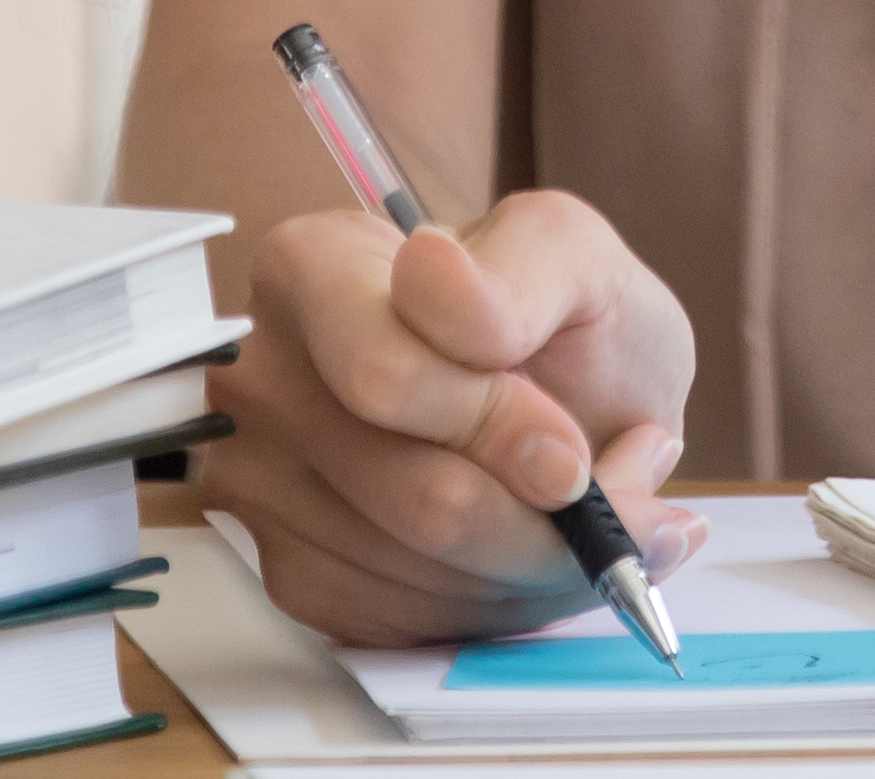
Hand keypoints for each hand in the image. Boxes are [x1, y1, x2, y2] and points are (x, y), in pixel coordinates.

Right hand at [205, 188, 712, 647]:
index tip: (569, 444)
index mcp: (309, 269)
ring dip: (540, 559)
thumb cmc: (559, 313)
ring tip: (588, 505)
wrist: (566, 388)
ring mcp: (265, 487)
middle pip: (418, 497)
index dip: (497, 424)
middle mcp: (262, 380)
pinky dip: (504, 596)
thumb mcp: (574, 255)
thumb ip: (520, 273)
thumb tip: (435, 280)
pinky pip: (416, 619)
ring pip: (427, 570)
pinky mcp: (298, 573)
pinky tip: (533, 537)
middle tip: (611, 486)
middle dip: (545, 513)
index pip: (384, 378)